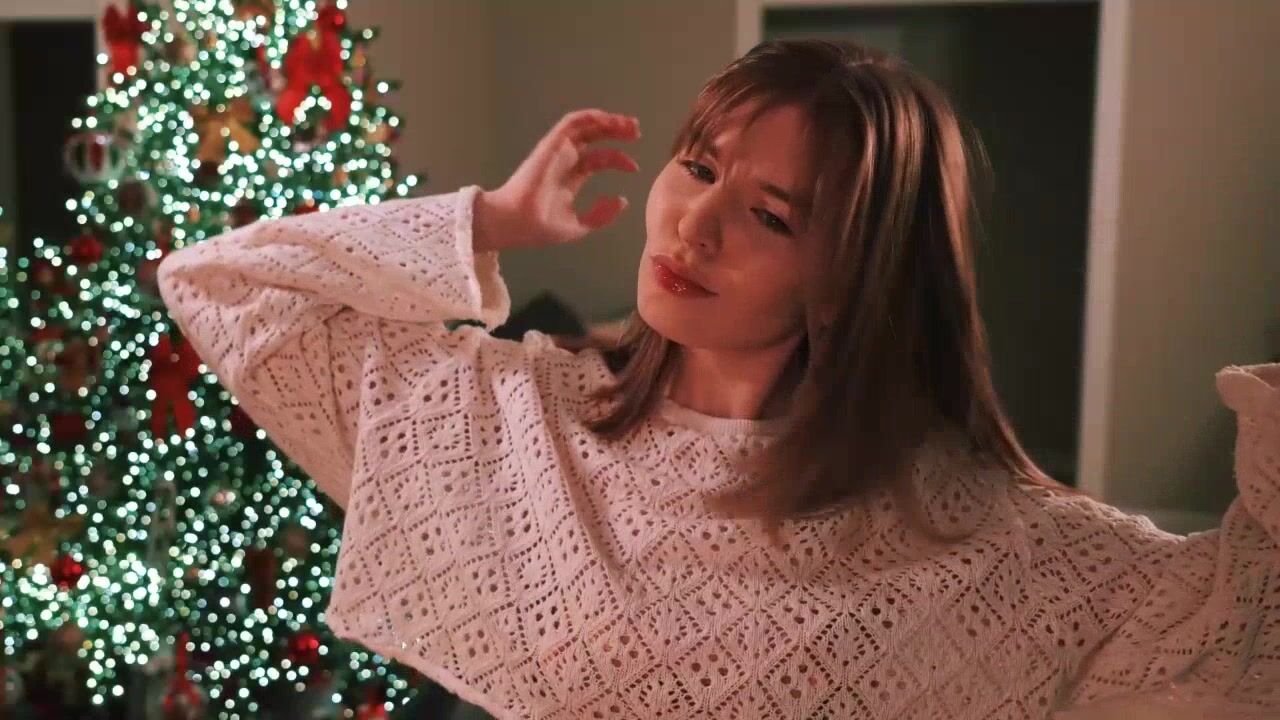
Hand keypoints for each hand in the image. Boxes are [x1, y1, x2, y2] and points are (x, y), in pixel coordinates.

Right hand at [474, 109, 640, 251]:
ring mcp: (558, 150)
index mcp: (571, 177)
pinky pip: (572, 122)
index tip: (635, 168)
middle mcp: (565, 160)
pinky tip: (609, 121)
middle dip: (616, 132)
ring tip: (629, 123)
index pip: (599, 160)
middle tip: (637, 132)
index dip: (619, 159)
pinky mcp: (551, 144)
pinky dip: (591, 117)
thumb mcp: (578, 225)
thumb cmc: (539, 227)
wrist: (515, 224)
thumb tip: (622, 201)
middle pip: (594, 138)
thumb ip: (600, 215)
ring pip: (585, 126)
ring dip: (608, 121)